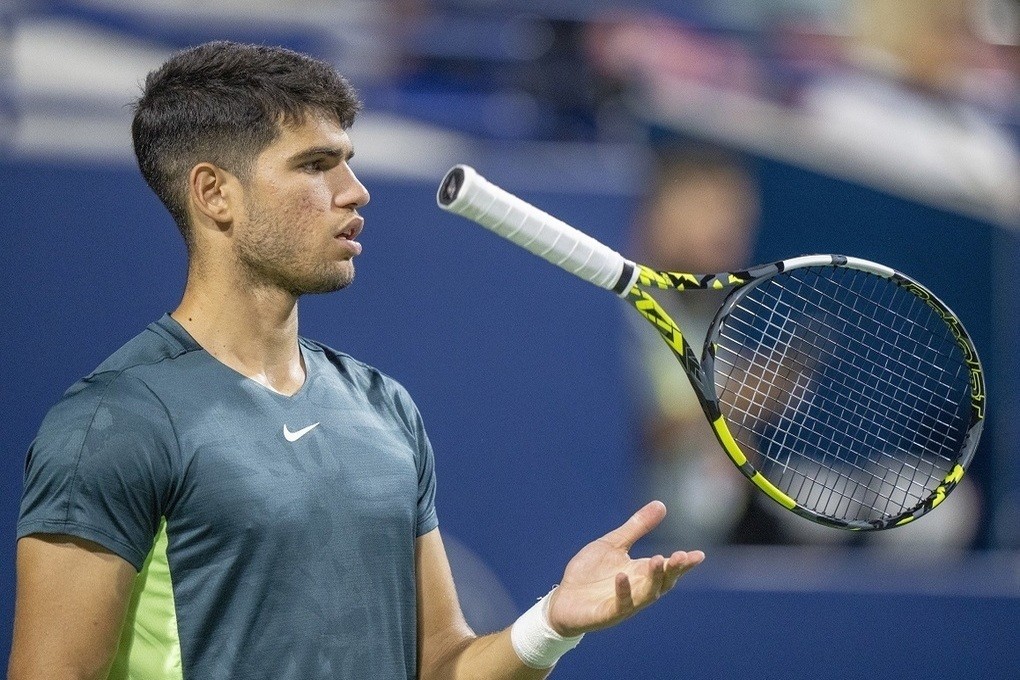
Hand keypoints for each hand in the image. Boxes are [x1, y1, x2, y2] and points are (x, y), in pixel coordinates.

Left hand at [546, 501, 703, 637]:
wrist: (564, 599)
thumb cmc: (591, 573)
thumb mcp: (614, 543)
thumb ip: (637, 527)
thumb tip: (661, 504)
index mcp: (641, 573)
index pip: (667, 569)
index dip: (684, 564)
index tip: (699, 555)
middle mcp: (638, 590)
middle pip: (662, 582)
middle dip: (673, 570)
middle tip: (682, 556)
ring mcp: (624, 604)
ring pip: (646, 594)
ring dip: (653, 578)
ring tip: (657, 559)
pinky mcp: (607, 614)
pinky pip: (619, 604)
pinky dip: (623, 591)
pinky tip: (622, 575)